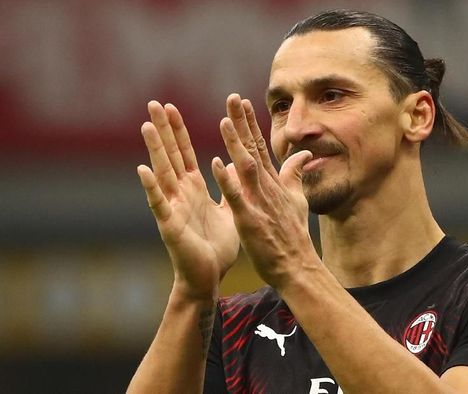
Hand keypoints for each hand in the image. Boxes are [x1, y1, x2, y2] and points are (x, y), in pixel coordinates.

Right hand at [137, 101, 238, 299]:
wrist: (209, 277)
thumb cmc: (217, 246)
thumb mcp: (230, 209)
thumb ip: (229, 186)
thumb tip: (233, 164)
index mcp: (195, 189)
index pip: (185, 153)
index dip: (178, 131)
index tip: (171, 107)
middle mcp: (180, 194)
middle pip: (170, 155)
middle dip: (163, 130)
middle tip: (154, 103)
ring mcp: (173, 208)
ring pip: (162, 173)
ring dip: (154, 150)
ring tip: (146, 125)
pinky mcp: (171, 225)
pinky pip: (160, 204)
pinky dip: (152, 187)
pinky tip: (143, 170)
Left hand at [211, 94, 319, 288]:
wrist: (296, 264)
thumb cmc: (294, 234)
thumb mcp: (298, 199)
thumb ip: (296, 174)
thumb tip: (304, 154)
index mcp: (273, 182)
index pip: (259, 146)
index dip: (249, 123)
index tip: (240, 102)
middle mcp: (266, 187)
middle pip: (252, 149)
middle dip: (241, 123)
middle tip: (231, 98)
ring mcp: (258, 202)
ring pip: (245, 167)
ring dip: (235, 144)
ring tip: (224, 121)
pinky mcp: (250, 219)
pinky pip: (236, 197)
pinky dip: (227, 179)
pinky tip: (216, 163)